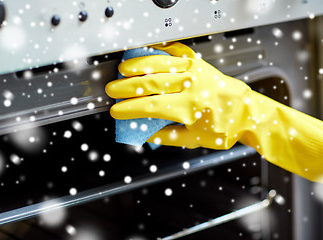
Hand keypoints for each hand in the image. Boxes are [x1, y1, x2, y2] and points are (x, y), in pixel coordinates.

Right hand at [105, 42, 251, 148]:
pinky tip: (146, 54)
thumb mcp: (194, 140)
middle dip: (126, 86)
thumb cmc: (224, 126)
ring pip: (160, 63)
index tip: (116, 110)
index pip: (151, 106)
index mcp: (190, 108)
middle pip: (151, 82)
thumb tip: (144, 134)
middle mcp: (192, 86)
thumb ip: (166, 137)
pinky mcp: (198, 62)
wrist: (247, 111)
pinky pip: (174, 52)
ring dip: (137, 65)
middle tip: (112, 90)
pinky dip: (158, 51)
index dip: (129, 108)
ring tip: (122, 70)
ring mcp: (194, 70)